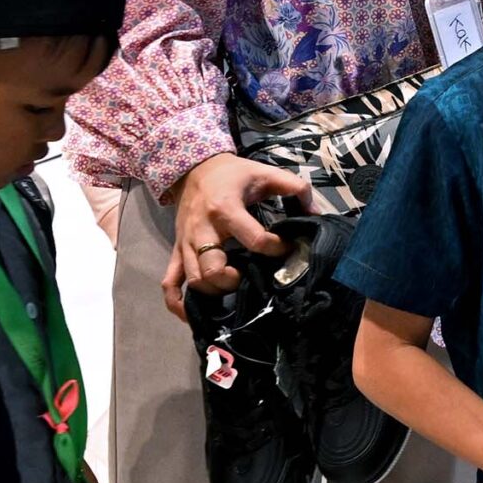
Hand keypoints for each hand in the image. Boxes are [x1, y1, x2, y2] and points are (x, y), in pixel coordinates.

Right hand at [159, 154, 312, 321]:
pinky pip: (169, 282)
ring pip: (193, 279)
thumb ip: (294, 187)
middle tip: (248, 275)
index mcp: (226, 210)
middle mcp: (202, 230)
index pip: (254, 239)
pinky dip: (177, 302)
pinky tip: (193, 313)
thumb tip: (314, 213)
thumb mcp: (265, 172)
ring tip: (232, 284)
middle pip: (212, 268)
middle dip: (233, 280)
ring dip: (213, 291)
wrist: (194, 168)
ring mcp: (185, 243)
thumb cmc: (233, 174)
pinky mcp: (176, 250)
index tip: (287, 247)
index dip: (275, 247)